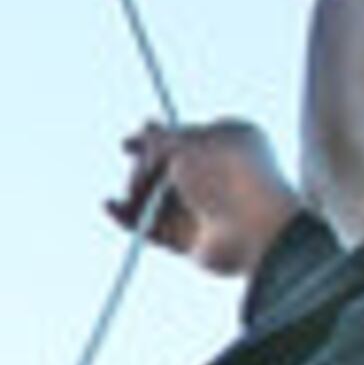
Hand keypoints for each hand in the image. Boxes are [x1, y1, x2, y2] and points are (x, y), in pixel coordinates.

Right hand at [108, 117, 300, 277]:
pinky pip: (155, 227)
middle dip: (143, 171)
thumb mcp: (188, 143)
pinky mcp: (194, 239)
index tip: (125, 145)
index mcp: (229, 142)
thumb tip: (145, 125)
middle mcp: (219, 174)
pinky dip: (131, 218)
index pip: (184, 137)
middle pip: (167, 169)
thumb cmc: (228, 175)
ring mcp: (207, 208)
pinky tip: (109, 207)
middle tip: (137, 177)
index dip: (153, 140)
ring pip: (159, 199)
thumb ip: (161, 138)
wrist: (254, 227)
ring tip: (125, 196)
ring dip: (133, 195)